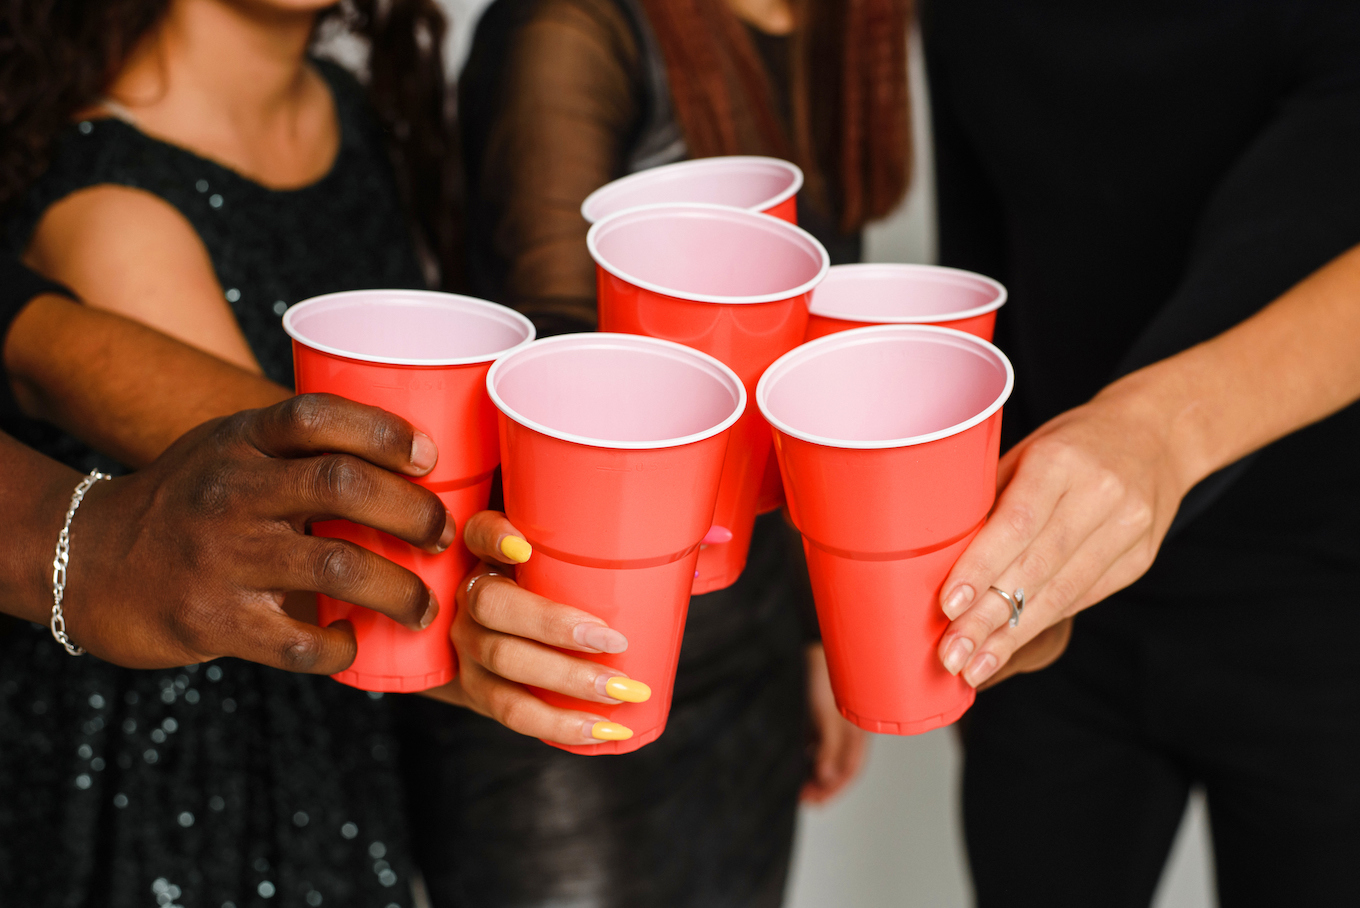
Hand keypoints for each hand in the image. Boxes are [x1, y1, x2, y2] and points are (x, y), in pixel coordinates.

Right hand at [62, 394, 454, 671]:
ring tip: (424, 605)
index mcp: (240, 441)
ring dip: (400, 590)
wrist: (82, 560)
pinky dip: (342, 646)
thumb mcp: (226, 449)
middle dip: (414, 513)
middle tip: (443, 536)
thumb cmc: (183, 502)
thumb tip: (403, 456)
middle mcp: (232, 491)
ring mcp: (221, 557)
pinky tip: (354, 642)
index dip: (383, 430)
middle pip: (344, 486)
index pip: (317, 415)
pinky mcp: (211, 619)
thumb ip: (294, 447)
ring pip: (339, 567)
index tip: (429, 457)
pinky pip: (300, 640)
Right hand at [422, 511, 652, 746]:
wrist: (499, 641)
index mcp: (489, 554)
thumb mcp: (569, 562)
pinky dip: (560, 725)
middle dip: (554, 626)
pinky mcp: (476, 692)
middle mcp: (468, 597)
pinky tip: (603, 730)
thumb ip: (625, 548)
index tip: (526, 547)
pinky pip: (512, 712)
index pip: (479, 532)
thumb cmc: (557, 589)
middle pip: (494, 607)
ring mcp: (467, 647)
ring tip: (622, 694)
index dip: (496, 538)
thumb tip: (718, 540)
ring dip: (567, 683)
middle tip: (614, 642)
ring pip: (504, 664)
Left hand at [801, 643, 867, 803]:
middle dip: (824, 785)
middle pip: (840, 765)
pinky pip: (822, 737)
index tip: (814, 802)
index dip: (833, 790)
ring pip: (830, 752)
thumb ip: (828, 747)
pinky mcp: (826, 710)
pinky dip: (813, 750)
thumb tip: (826, 777)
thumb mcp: (827, 716)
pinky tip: (803, 755)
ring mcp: (839, 720)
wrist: (821, 645)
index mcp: (859, 734)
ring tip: (801, 783)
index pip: (848, 771)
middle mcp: (851, 730)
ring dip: (817, 770)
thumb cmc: (828, 678)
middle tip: (805, 798)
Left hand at [937, 383, 1192, 688]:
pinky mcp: (1139, 559)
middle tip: (950, 654)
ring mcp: (1128, 529)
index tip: (947, 606)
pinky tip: (1008, 646)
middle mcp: (1101, 494)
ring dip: (1012, 636)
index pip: (1017, 523)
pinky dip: (1039, 624)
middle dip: (988, 617)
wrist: (1154, 436)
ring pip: (1061, 593)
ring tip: (973, 666)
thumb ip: (990, 500)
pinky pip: (1081, 598)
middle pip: (1037, 567)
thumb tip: (936, 557)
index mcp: (1062, 461)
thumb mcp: (1025, 452)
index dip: (981, 568)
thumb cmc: (1069, 445)